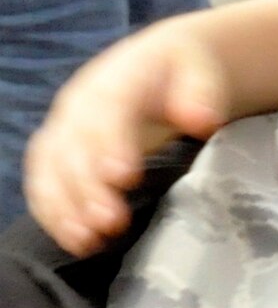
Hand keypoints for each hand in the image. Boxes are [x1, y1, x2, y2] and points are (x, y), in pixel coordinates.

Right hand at [23, 23, 229, 253]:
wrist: (161, 64)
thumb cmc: (182, 72)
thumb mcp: (200, 69)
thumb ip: (201, 93)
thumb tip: (202, 120)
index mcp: (115, 79)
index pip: (108, 109)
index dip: (112, 143)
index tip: (125, 177)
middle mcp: (79, 104)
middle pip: (75, 146)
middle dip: (87, 187)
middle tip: (109, 222)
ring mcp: (65, 128)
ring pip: (51, 168)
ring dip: (65, 207)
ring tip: (86, 241)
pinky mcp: (59, 153)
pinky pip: (44, 182)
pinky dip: (54, 213)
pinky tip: (75, 242)